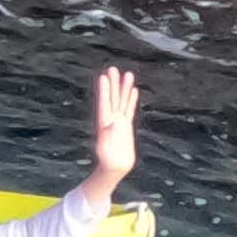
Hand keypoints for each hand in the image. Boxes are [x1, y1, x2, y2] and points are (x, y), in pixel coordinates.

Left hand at [92, 64, 141, 181]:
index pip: (104, 103)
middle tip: (113, 69)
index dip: (104, 91)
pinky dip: (130, 100)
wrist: (115, 167)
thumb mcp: (109, 149)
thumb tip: (114, 123)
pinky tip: (133, 90)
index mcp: (104, 123)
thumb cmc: (110, 160)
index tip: (103, 77)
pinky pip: (129, 110)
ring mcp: (119, 121)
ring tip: (128, 74)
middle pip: (113, 98)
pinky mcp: (126, 125)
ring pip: (122, 101)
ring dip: (124, 88)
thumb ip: (111, 136)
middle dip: (113, 84)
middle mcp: (111, 119)